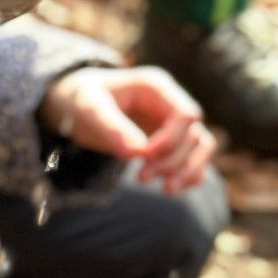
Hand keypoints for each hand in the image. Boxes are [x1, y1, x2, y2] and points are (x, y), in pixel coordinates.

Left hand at [39, 65, 215, 194]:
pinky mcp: (170, 141)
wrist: (75, 102)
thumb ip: (112, 127)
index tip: (141, 157)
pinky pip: (195, 160)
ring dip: (187, 171)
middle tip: (141, 178)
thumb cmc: (81, 98)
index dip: (170, 141)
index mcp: (156, 86)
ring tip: (165, 190)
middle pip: (195, 134)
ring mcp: (172, 122)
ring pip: (202, 147)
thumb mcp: (89, 107)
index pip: (185, 114)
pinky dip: (188, 176)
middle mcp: (170, 103)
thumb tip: (136, 153)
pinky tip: (167, 188)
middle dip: (172, 161)